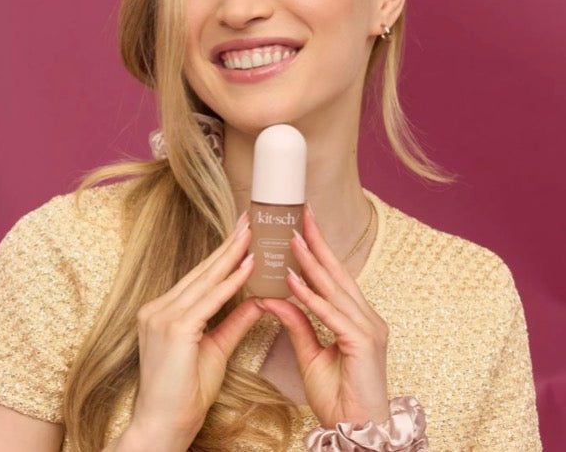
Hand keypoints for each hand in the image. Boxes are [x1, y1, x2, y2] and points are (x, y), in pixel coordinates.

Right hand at [128, 213, 263, 449]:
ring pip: (206, 280)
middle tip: (249, 221)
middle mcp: (158, 308)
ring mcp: (162, 316)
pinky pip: (210, 300)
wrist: (162, 427)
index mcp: (163, 311)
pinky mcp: (173, 328)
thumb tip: (259, 301)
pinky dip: (231, 282)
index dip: (221, 255)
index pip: (199, 277)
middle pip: (202, 271)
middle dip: (228, 245)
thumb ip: (235, 322)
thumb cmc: (185, 394)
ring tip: (252, 234)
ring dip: (232, 255)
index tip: (240, 234)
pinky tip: (248, 266)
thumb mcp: (215, 350)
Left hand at [261, 204, 388, 427]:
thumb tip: (275, 297)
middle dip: (318, 241)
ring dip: (311, 262)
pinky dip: (311, 296)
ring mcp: (369, 328)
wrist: (358, 434)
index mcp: (357, 318)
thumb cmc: (340, 398)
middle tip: (301, 213)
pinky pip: (331, 314)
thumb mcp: (310, 355)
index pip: (334, 278)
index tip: (301, 226)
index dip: (317, 251)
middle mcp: (367, 317)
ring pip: (334, 288)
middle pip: (337, 273)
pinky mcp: (363, 342)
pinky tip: (293, 279)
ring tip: (292, 237)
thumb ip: (297, 324)